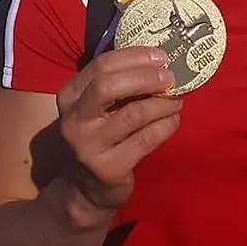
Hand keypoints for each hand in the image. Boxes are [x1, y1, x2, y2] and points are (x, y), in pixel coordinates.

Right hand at [54, 47, 181, 225]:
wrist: (86, 189)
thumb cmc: (100, 136)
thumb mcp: (97, 108)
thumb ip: (119, 84)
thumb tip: (159, 62)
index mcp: (70, 96)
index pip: (101, 65)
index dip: (134, 57)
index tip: (161, 56)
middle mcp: (74, 120)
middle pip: (108, 86)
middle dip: (145, 77)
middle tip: (170, 77)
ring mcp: (89, 146)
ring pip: (133, 114)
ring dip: (162, 104)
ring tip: (176, 101)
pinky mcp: (108, 168)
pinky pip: (146, 139)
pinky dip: (166, 126)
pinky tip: (173, 120)